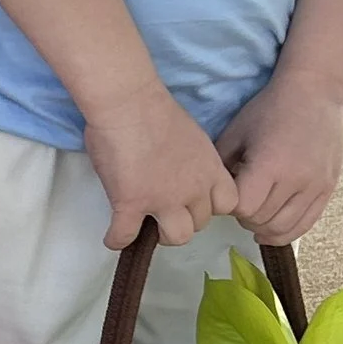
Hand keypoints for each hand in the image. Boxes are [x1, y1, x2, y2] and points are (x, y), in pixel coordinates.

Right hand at [81, 84, 237, 248]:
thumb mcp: (190, 136)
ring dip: (161, 234)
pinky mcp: (131, 205)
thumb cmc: (155, 108)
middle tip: (165, 210)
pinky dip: (118, 239)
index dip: (212, 205)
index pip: (229, 203)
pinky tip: (113, 236)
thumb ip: (190, 160)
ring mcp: (162, 200)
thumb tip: (173, 169)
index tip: (196, 199)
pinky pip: (125, 236)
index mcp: (209, 169)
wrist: (129, 104)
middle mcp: (193, 189)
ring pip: (176, 237)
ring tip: (145, 225)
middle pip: (201, 224)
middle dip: (185, 220)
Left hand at [217, 72, 342, 245]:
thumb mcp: (236, 132)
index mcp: (269, 165)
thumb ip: (222, 166)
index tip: (228, 193)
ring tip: (254, 215)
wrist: (316, 92)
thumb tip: (212, 194)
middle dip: (244, 216)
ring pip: (283, 228)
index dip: (229, 205)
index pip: (242, 207)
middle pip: (261, 219)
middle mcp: (296, 180)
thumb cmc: (270, 109)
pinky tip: (271, 229)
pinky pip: (306, 224)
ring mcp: (315, 187)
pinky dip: (286, 232)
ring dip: (263, 227)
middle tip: (239, 203)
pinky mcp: (328, 189)